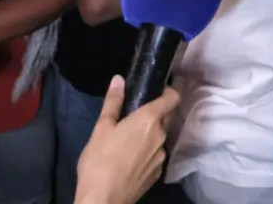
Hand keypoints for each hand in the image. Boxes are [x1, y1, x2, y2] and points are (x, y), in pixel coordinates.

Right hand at [76, 76, 180, 203]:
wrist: (104, 200)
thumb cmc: (99, 160)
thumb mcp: (101, 128)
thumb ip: (113, 102)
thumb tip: (119, 79)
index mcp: (149, 120)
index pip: (173, 98)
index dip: (168, 92)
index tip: (156, 91)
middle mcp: (161, 136)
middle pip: (166, 118)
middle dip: (154, 115)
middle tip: (133, 117)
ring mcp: (162, 157)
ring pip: (160, 138)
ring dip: (150, 135)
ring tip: (128, 140)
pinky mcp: (158, 174)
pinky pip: (156, 155)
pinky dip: (148, 153)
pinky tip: (131, 159)